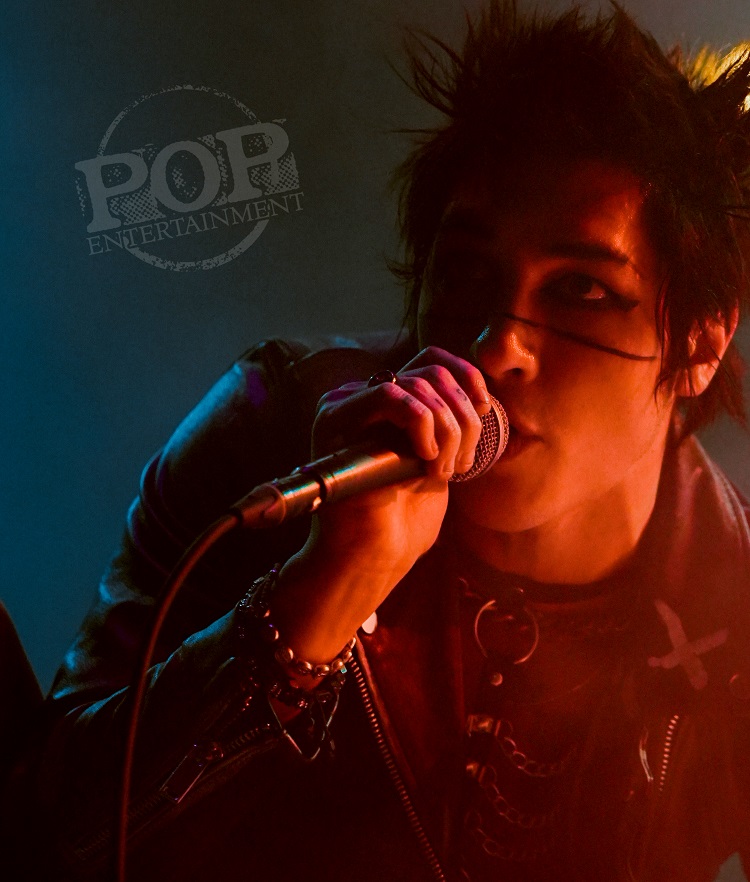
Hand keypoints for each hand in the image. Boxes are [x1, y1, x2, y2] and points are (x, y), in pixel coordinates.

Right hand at [269, 347, 489, 668]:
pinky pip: (389, 396)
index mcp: (386, 405)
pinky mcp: (335, 420)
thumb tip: (475, 392)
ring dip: (447, 430)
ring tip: (442, 473)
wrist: (373, 558)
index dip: (466, 376)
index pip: (430, 359)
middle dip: (462, 417)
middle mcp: (362, 398)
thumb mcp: (438, 462)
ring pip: (417, 385)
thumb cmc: (405, 521)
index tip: (484, 411)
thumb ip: (447, 424)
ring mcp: (346, 406)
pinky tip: (424, 461)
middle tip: (460, 464)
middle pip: (431, 372)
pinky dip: (421, 425)